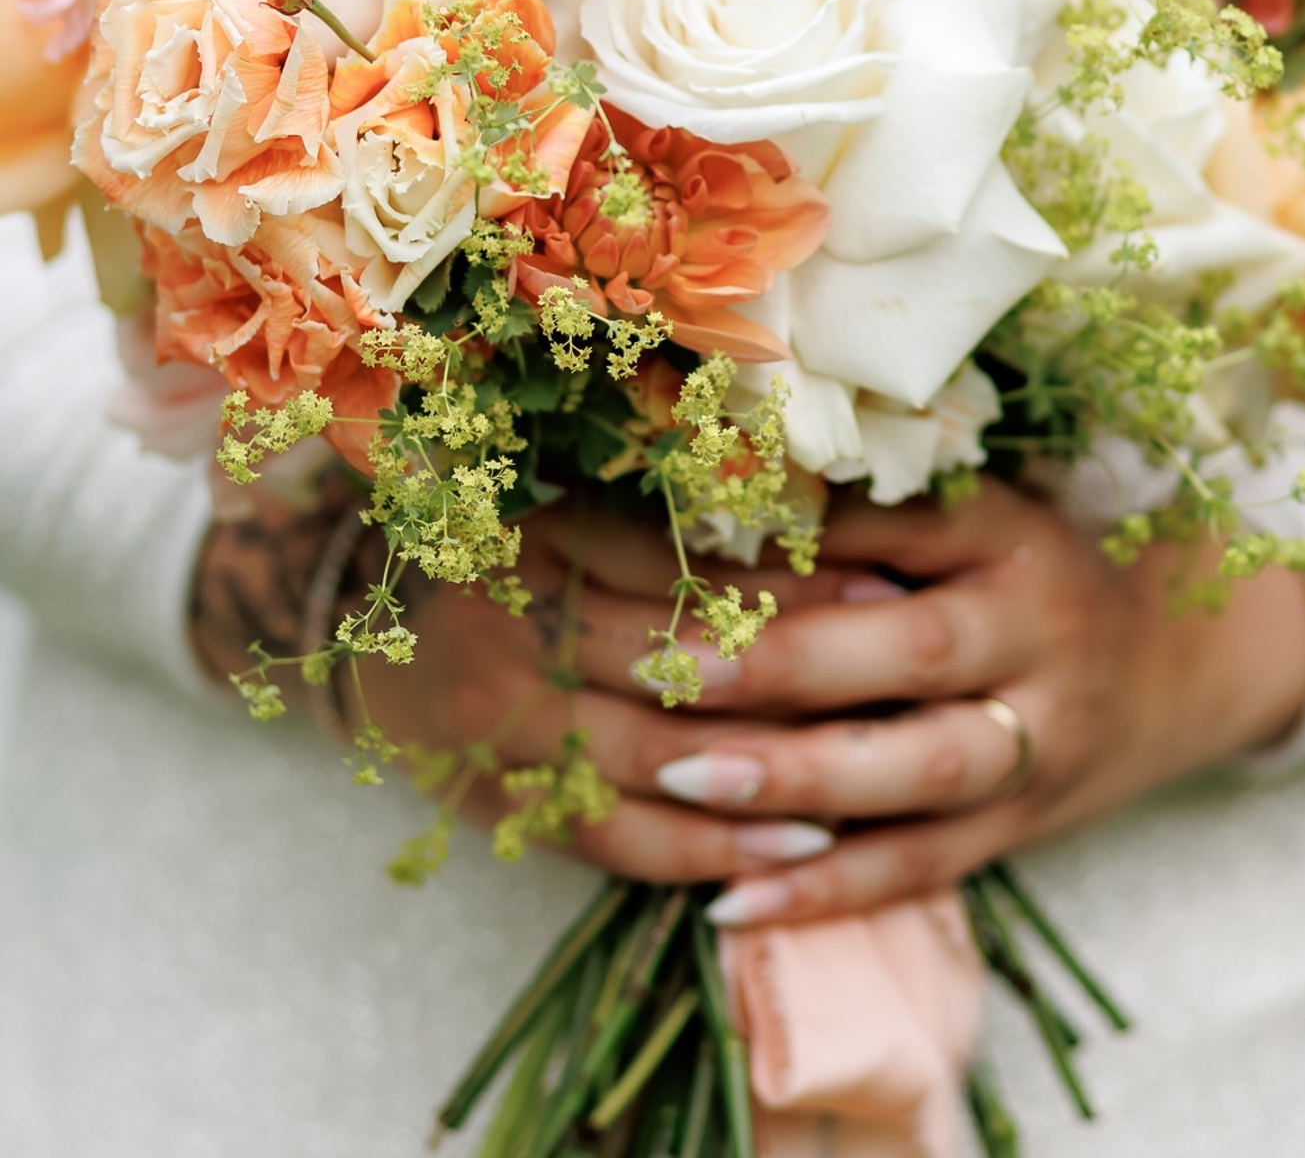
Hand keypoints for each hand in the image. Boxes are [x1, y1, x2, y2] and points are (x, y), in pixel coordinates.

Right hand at [189, 489, 870, 885]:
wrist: (363, 616)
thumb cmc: (506, 534)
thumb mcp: (570, 483)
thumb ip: (669, 491)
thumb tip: (827, 493)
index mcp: (537, 527)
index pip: (681, 561)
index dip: (790, 579)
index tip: (891, 581)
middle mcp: (508, 621)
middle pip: (675, 666)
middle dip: (800, 684)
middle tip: (912, 691)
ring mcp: (493, 720)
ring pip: (653, 759)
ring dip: (765, 780)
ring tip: (867, 787)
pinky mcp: (494, 797)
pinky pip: (612, 838)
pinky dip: (704, 850)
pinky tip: (789, 851)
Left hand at [621, 478, 1304, 925]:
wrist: (1174, 665)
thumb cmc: (1035, 570)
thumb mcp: (985, 511)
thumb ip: (878, 512)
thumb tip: (723, 500)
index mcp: (1017, 533)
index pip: (912, 521)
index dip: (810, 529)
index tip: (698, 527)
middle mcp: (1039, 631)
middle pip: (919, 650)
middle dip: (790, 662)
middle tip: (671, 667)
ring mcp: (1042, 738)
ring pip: (924, 768)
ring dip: (800, 779)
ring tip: (684, 776)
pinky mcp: (1025, 825)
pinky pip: (925, 865)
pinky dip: (828, 890)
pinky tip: (730, 898)